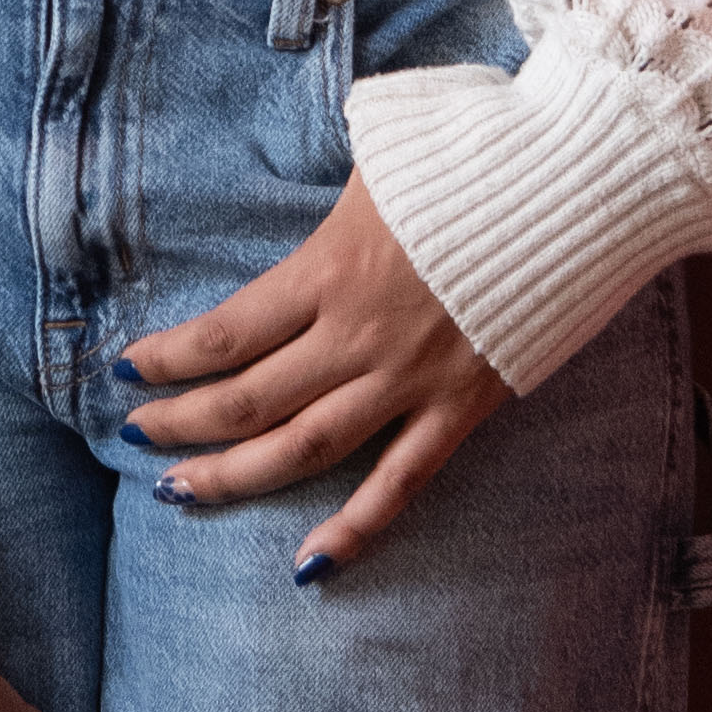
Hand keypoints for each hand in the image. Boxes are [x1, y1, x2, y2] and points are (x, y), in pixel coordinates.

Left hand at [123, 173, 504, 574]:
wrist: (583, 181)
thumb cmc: (478, 150)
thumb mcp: (383, 146)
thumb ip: (338, 178)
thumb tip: (321, 172)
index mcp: (328, 270)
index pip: (223, 333)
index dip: (167, 358)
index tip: (129, 367)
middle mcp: (358, 335)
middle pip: (246, 399)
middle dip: (179, 423)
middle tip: (136, 436)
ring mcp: (411, 379)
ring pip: (302, 449)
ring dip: (233, 476)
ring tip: (179, 492)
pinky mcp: (465, 406)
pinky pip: (401, 482)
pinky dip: (355, 528)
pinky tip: (308, 565)